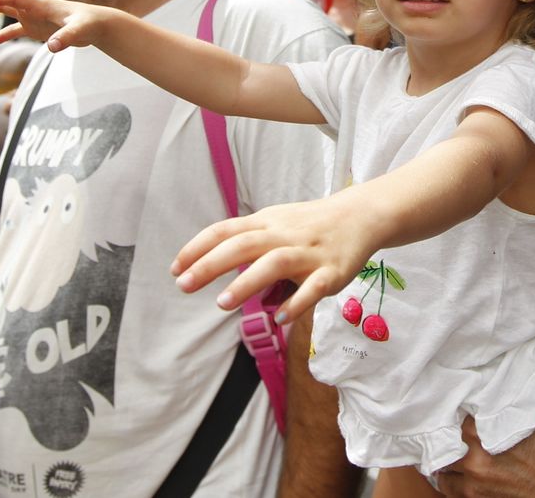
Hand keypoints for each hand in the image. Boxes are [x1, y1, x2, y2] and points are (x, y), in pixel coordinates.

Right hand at [0, 0, 112, 50]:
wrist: (100, 25)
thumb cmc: (91, 24)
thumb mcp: (80, 31)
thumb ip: (66, 37)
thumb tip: (53, 46)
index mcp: (39, 4)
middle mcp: (33, 7)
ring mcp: (33, 17)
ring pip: (3, 10)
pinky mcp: (37, 29)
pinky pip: (14, 30)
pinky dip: (1, 35)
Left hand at [172, 189, 377, 322]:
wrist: (359, 216)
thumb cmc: (309, 225)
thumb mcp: (276, 224)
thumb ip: (248, 243)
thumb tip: (215, 270)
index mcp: (267, 222)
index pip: (226, 230)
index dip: (198, 247)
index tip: (175, 268)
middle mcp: (284, 234)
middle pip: (243, 244)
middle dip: (211, 264)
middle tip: (183, 285)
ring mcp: (308, 253)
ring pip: (274, 263)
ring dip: (246, 283)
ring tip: (221, 303)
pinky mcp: (332, 271)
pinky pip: (312, 288)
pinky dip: (296, 303)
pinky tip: (278, 318)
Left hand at [436, 363, 534, 496]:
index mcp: (488, 421)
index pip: (453, 401)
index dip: (453, 393)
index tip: (452, 386)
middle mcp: (474, 451)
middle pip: (443, 428)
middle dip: (446, 418)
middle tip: (446, 407)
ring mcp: (474, 477)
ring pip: (441, 458)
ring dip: (443, 447)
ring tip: (445, 434)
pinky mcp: (477, 497)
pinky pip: (446, 485)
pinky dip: (446, 474)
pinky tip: (451, 462)